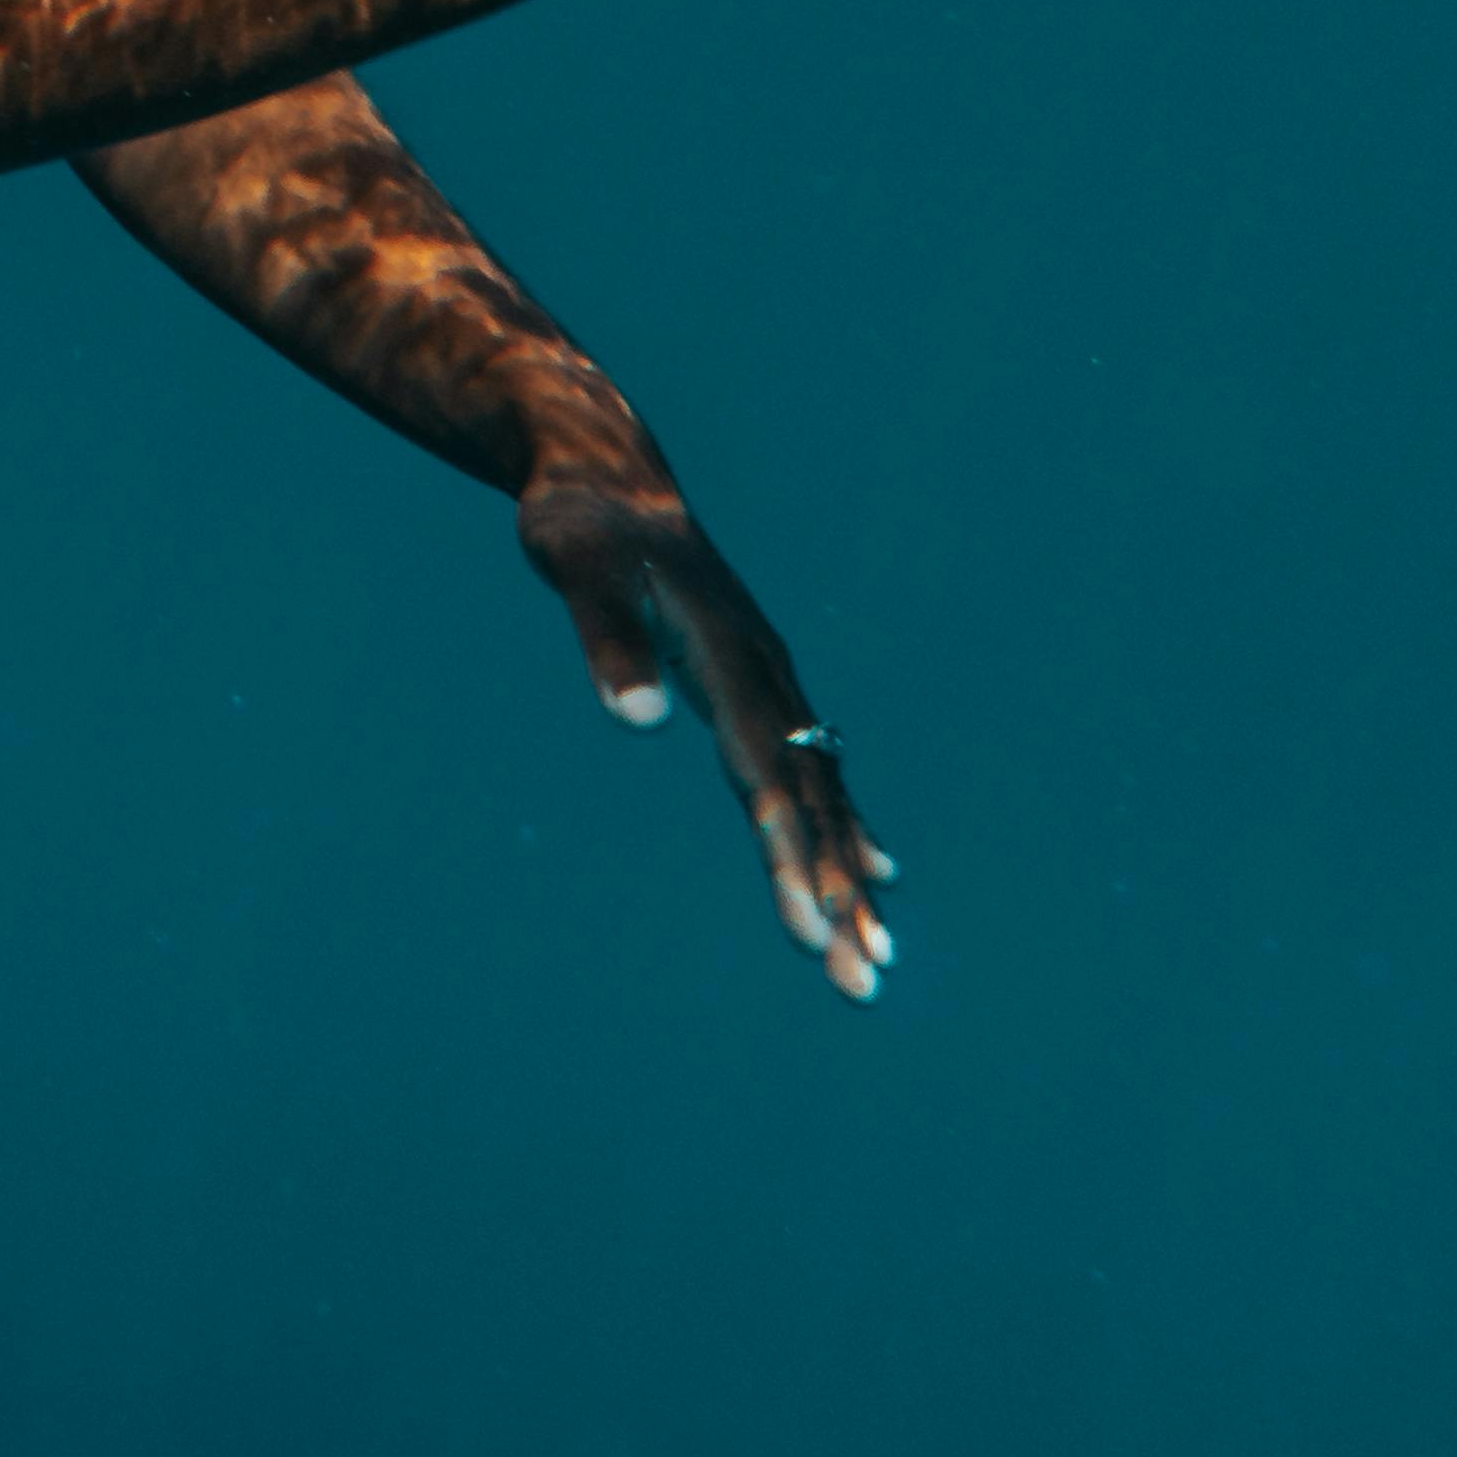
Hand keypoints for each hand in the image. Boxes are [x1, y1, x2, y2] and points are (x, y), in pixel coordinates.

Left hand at [519, 475, 893, 999]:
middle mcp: (767, 678)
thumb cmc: (583, 524)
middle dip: (838, 896)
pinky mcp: (759, 685)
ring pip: (823, 794)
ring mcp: (771, 682)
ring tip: (879, 952)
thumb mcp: (577, 568)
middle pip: (811, 803)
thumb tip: (635, 717)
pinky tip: (871, 871)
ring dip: (850, 875)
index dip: (791, 857)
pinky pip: (814, 769)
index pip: (767, 780)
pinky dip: (843, 826)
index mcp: (730, 661)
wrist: (608, 474)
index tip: (812, 933)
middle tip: (865, 981)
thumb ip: (607, 638)